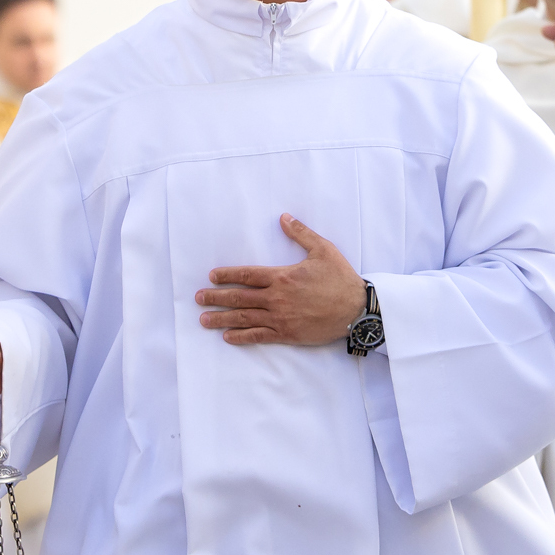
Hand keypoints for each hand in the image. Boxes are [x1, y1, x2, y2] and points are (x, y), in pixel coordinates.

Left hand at [197, 214, 366, 346]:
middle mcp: (277, 298)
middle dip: (216, 297)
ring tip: (204, 319)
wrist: (356, 309)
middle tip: (198, 299)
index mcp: (282, 276)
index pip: (247, 275)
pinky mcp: (287, 334)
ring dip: (222, 319)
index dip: (227, 275)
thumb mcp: (323, 250)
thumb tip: (284, 217)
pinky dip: (242, 337)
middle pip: (239, 297)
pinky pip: (259, 336)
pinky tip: (228, 337)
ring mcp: (280, 318)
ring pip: (244, 318)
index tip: (212, 277)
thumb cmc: (340, 278)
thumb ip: (301, 234)